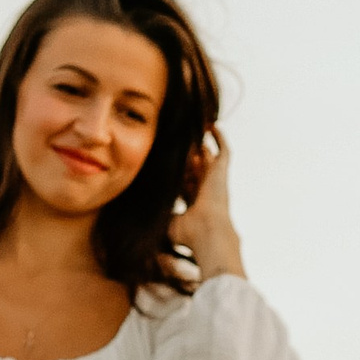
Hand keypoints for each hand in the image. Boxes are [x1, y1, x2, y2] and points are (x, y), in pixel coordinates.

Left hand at [170, 128, 245, 278]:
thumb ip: (155, 216)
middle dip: (190, 156)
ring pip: (210, 157)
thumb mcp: (164, 223)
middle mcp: (206, 190)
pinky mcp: (222, 171)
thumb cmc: (186, 233)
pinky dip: (219, 138)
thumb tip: (136, 218)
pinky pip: (223, 150)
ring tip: (196, 127)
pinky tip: (211, 126)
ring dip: (203, 144)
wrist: (206, 231)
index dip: (179, 175)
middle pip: (198, 168)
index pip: (187, 185)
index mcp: (195, 203)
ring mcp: (216, 180)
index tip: (166, 163)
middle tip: (178, 141)